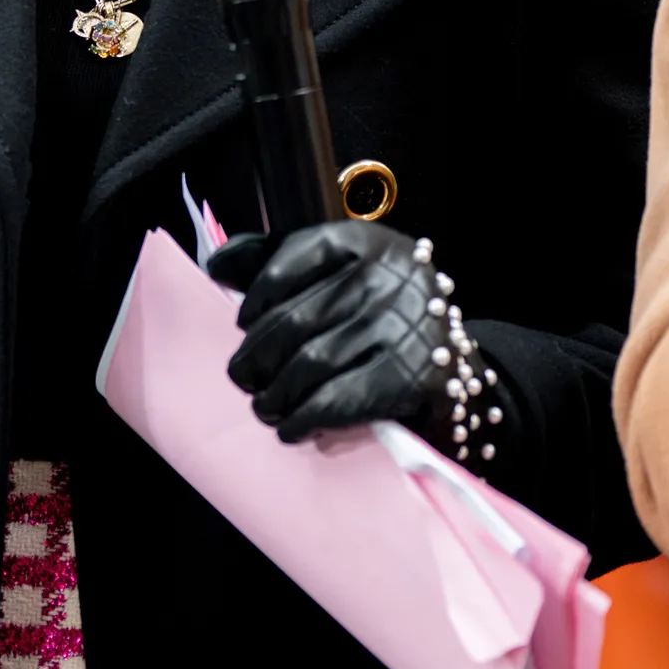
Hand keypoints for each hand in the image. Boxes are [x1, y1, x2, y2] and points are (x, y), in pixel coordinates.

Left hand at [223, 217, 493, 451]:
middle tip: (242, 377)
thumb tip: (216, 264)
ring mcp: (404, 326)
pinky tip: (291, 427)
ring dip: (275, 392)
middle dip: (257, 355)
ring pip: (312, 362)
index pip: (293, 259)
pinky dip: (305, 417)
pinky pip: (341, 399)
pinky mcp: (416, 374)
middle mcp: (387, 277)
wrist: (451, 359)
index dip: (257, 295)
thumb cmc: (376, 309)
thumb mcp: (338, 268)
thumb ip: (277, 257)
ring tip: (263, 406)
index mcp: (364, 242)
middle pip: (296, 317)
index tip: (242, 323)